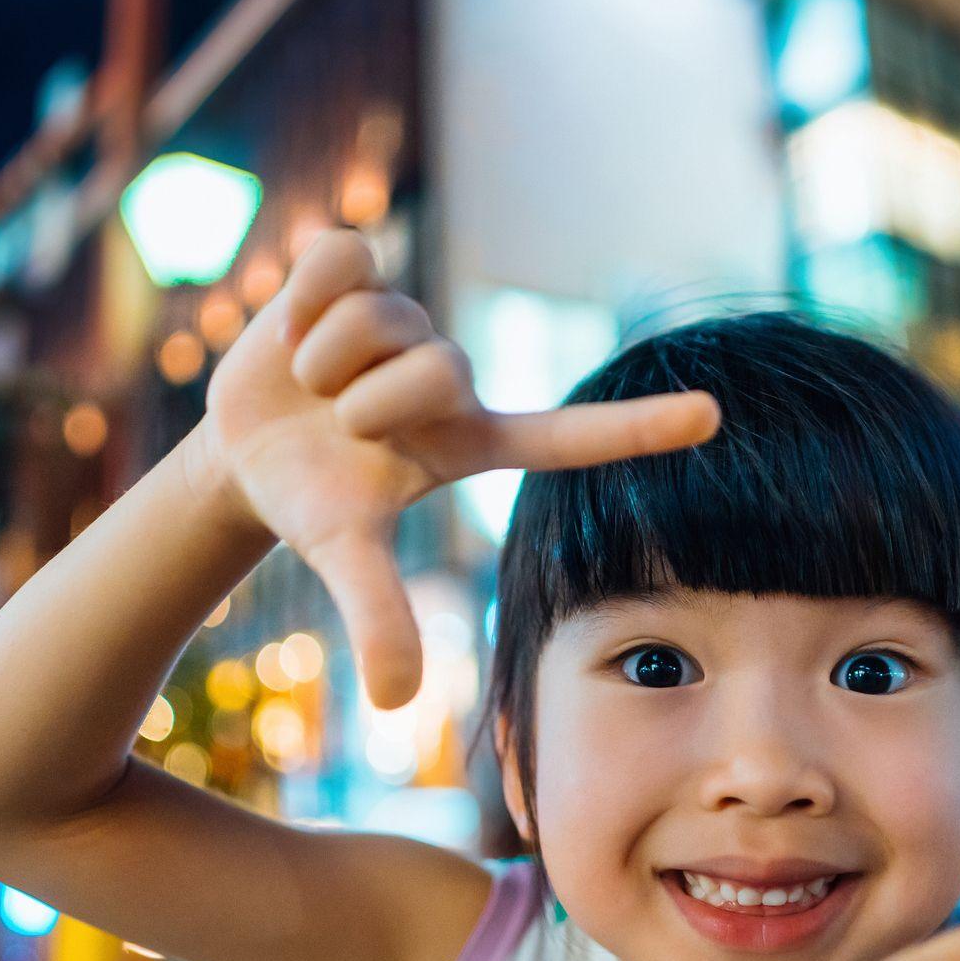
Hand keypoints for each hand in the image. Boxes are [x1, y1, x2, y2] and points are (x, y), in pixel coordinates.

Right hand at [195, 230, 720, 708]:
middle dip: (370, 404)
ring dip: (321, 360)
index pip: (572, 435)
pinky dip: (301, 299)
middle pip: (435, 367)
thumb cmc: (314, 502)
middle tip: (340, 425)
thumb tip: (398, 702)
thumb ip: (381, 617)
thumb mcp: (344, 555)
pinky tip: (292, 328)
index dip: (639, 428)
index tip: (715, 417)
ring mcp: (409, 317)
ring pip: (375, 318)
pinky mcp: (361, 269)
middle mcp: (453, 373)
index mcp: (475, 439)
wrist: (245, 450)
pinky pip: (339, 257)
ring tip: (311, 383)